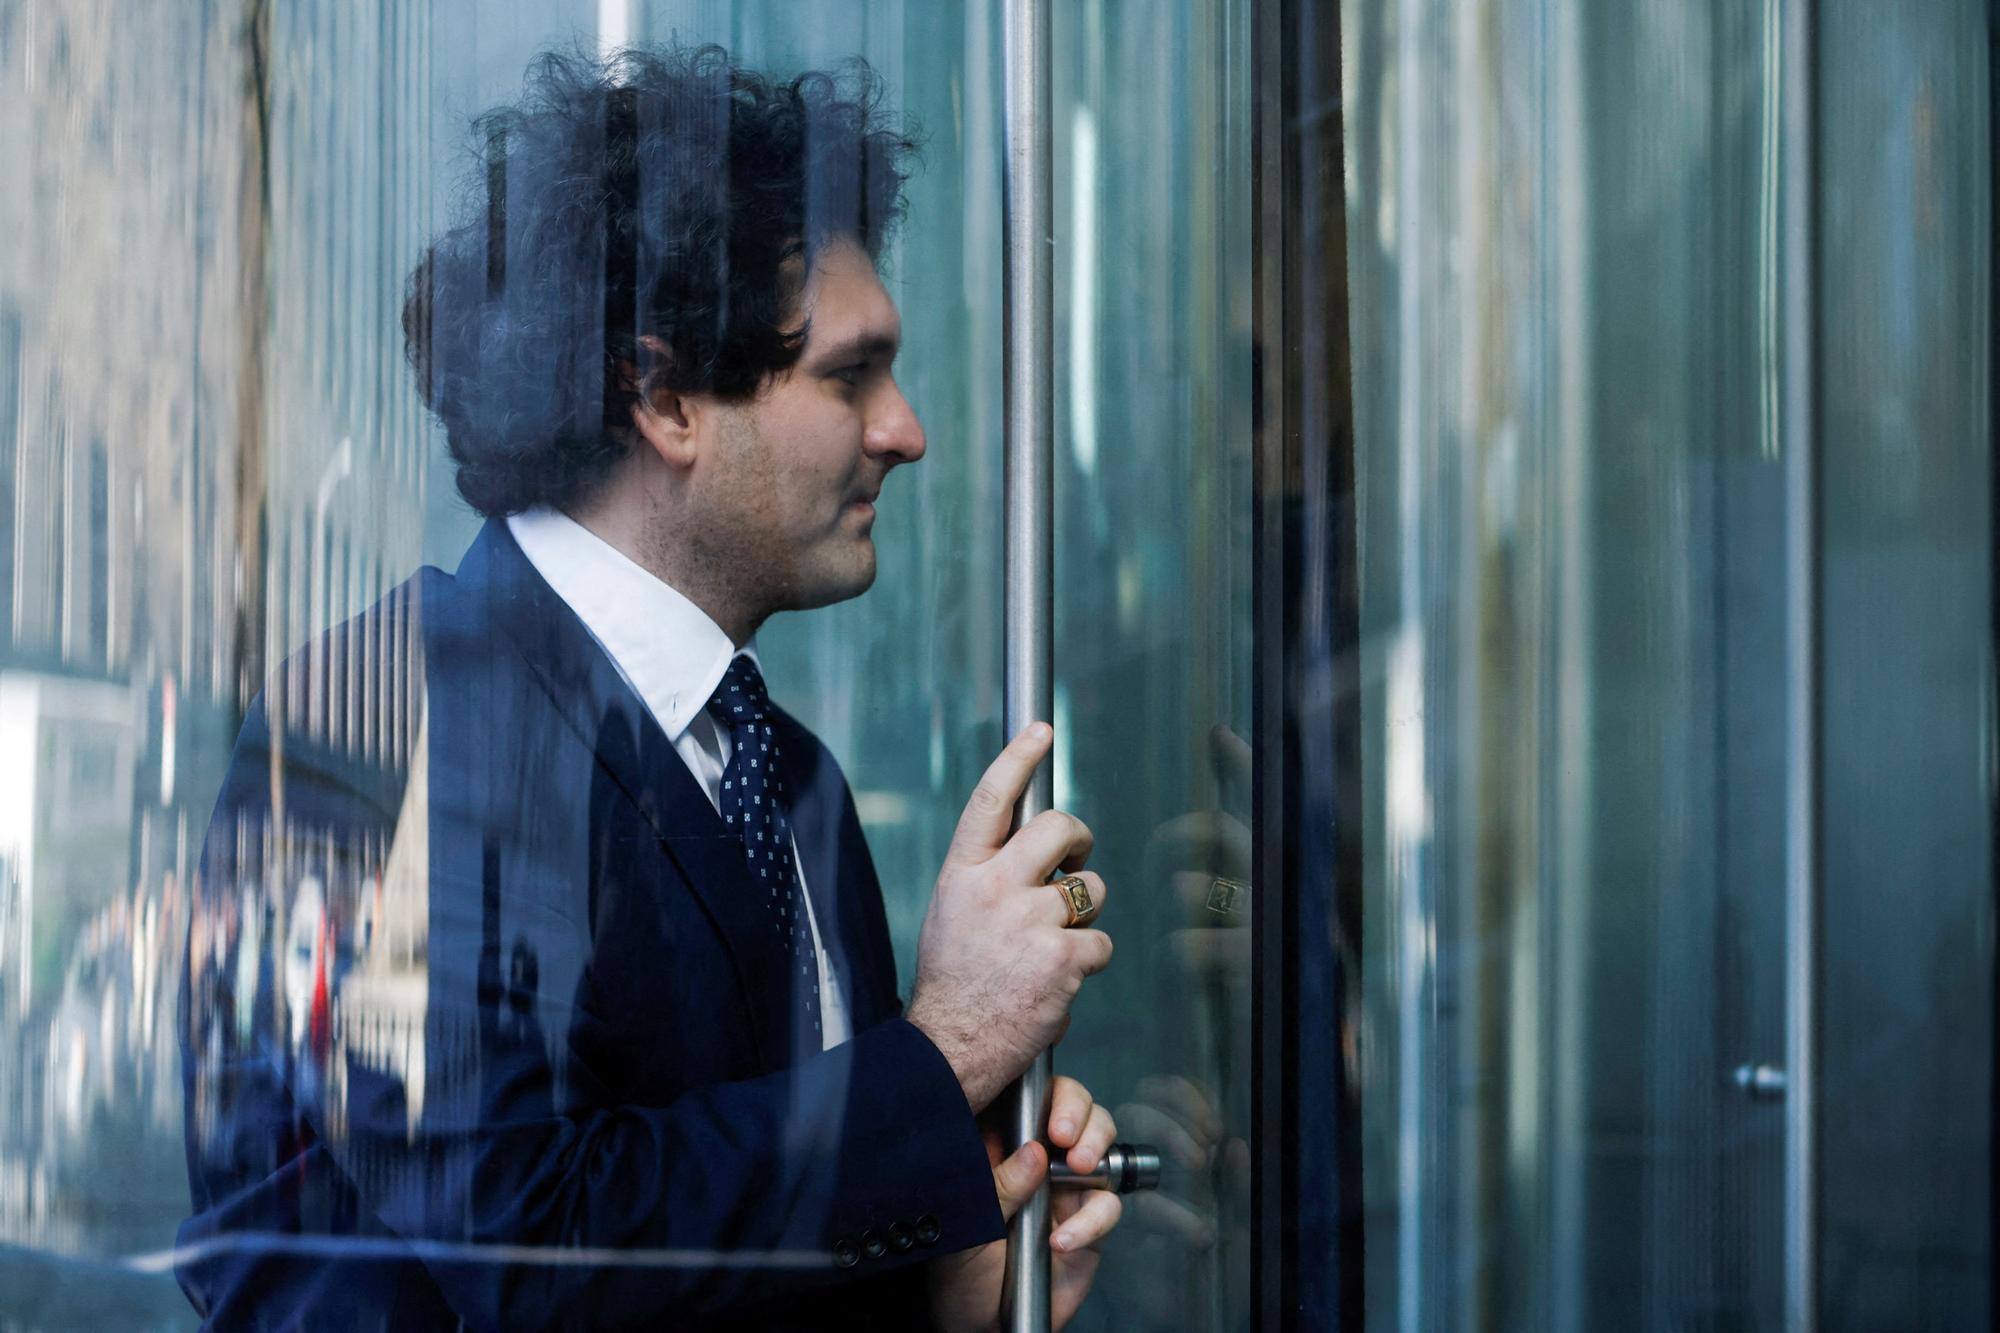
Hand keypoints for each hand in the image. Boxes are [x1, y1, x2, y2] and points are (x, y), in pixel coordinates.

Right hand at [906, 724, 1112, 1111]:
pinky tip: (1057, 980)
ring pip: (1089, 889)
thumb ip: (989, 874)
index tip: (1041, 729)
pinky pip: (1100, 941)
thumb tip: (1036, 849)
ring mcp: (1030, 922)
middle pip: (1059, 828)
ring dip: (1084, 912)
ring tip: (1052, 943)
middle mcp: (995, 889)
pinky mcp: (1063, 958)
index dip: (1018, 759)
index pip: (992, 800)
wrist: (950, 1046)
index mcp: (962, 874)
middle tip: (1075, 860)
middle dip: (1079, 839)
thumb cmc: (955, 981)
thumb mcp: (953, 911)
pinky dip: (1088, 961)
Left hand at [927, 1075, 1123, 1331]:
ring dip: (1096, 1149)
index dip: (1049, 1094)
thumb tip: (1034, 1153)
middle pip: (1076, 1109)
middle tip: (1068, 1139)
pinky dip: (1092, 1221)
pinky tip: (1062, 1240)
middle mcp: (1038, 1159)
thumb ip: (999, 1188)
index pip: (1029, 1097)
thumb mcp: (966, 1224)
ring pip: (1100, 1146)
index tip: (1051, 1115)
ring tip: (1080, 1171)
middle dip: (1081, 1115)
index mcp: (999, 1146)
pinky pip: (1107, 1207)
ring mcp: (1066, 1189)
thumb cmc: (959, 1272)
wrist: (982, 1325)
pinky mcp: (1089, 1223)